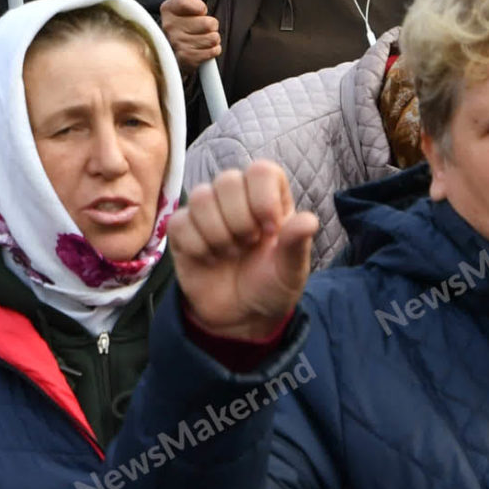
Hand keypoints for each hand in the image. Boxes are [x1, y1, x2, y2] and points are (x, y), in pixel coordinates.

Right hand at [159, 0, 220, 70]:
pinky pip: (213, 51)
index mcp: (168, 9)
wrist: (170, 53)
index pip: (188, 2)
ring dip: (212, 38)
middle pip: (208, 22)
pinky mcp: (186, 58)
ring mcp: (177, 43)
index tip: (200, 10)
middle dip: (211, 25)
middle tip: (202, 27)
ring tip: (202, 38)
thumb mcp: (182, 6)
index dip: (200, 7)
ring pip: (213, 37)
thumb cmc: (180, 26)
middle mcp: (169, 26)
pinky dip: (212, 50)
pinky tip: (202, 49)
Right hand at [170, 161, 316, 341]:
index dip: (263, 198)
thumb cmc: (271, 286)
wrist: (241, 317)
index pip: (261, 171)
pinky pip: (180, 222)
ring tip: (229, 253)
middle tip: (248, 244)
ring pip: (200, 196)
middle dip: (239, 220)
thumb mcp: (290, 271)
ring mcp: (207, 212)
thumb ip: (296, 244)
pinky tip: (209, 259)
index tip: (269, 230)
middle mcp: (236, 198)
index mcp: (268, 198)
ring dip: (217, 234)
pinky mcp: (181, 229)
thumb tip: (309, 220)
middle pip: (227, 180)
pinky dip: (197, 246)